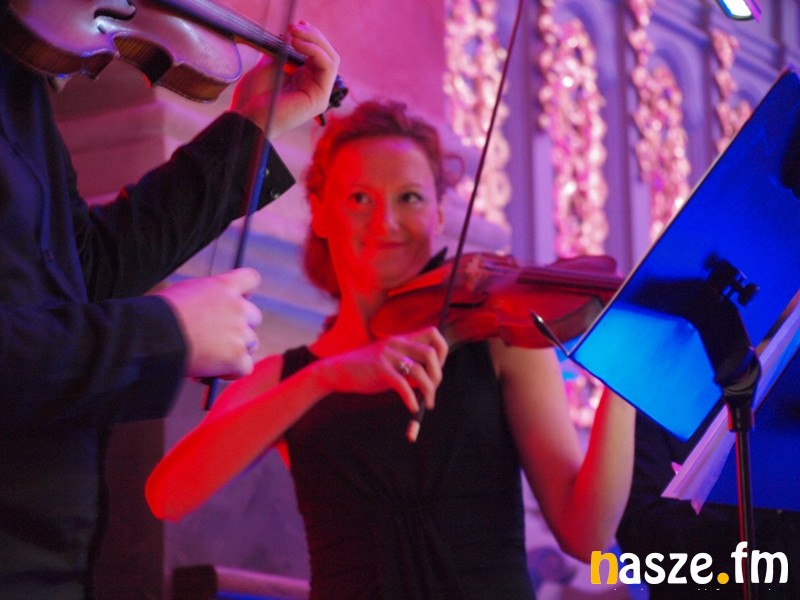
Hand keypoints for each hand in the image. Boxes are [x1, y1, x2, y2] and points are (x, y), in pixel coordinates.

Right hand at [154, 268, 262, 378]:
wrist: (150, 337)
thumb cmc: (157, 316)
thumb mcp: (184, 293)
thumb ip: (206, 300)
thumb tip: (209, 316)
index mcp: (222, 286)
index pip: (250, 279)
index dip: (247, 292)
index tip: (237, 301)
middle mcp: (236, 306)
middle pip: (254, 317)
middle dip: (239, 328)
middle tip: (218, 340)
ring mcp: (238, 332)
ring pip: (251, 344)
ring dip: (236, 351)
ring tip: (212, 358)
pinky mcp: (236, 356)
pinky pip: (245, 367)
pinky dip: (232, 372)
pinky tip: (215, 372)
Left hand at [230, 21, 339, 137]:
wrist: (247, 117)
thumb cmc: (254, 97)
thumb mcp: (270, 64)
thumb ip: (283, 50)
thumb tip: (292, 34)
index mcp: (304, 80)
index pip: (317, 53)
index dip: (309, 36)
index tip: (293, 25)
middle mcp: (314, 87)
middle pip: (327, 54)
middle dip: (313, 35)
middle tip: (294, 26)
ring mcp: (319, 94)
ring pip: (331, 58)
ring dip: (315, 40)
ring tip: (294, 34)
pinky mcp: (320, 98)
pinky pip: (328, 66)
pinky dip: (315, 50)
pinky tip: (297, 45)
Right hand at [313, 327, 448, 413]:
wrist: (337, 371)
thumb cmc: (366, 370)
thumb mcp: (390, 363)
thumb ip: (408, 367)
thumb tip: (430, 380)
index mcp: (401, 339)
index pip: (433, 333)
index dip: (442, 351)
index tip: (438, 368)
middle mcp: (397, 343)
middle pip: (431, 353)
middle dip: (438, 374)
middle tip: (433, 389)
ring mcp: (387, 355)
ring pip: (419, 370)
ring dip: (429, 389)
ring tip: (427, 402)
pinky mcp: (379, 369)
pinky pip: (403, 385)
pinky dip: (411, 398)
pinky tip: (412, 407)